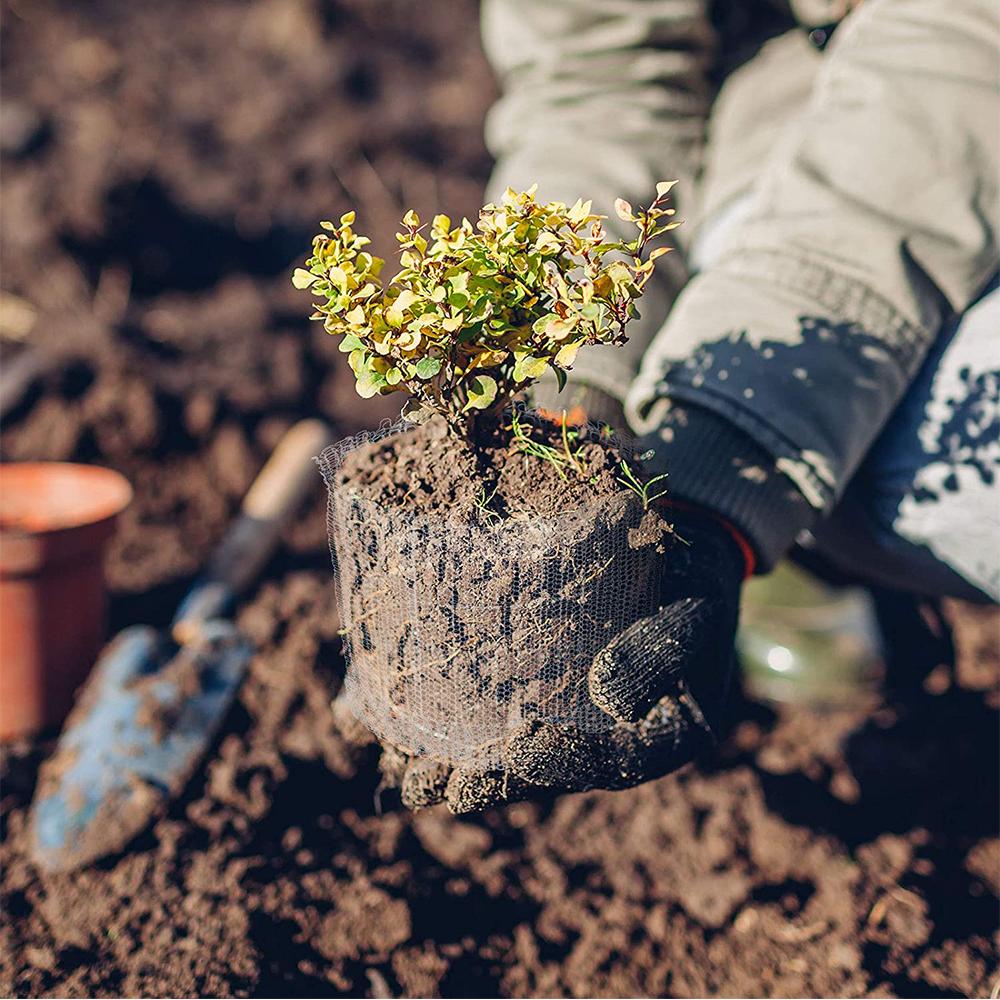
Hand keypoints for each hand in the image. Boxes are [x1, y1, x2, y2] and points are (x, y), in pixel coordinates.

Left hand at [335, 509, 747, 812]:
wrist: (683, 542)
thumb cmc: (696, 578)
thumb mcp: (698, 612)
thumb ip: (664, 653)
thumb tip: (606, 696)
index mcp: (656, 736)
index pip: (602, 763)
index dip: (554, 765)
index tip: (510, 757)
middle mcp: (604, 734)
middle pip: (539, 768)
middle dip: (479, 781)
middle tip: (421, 788)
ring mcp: (566, 709)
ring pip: (504, 745)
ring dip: (450, 761)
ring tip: (395, 770)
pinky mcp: (536, 679)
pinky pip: (488, 704)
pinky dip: (438, 714)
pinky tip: (384, 720)